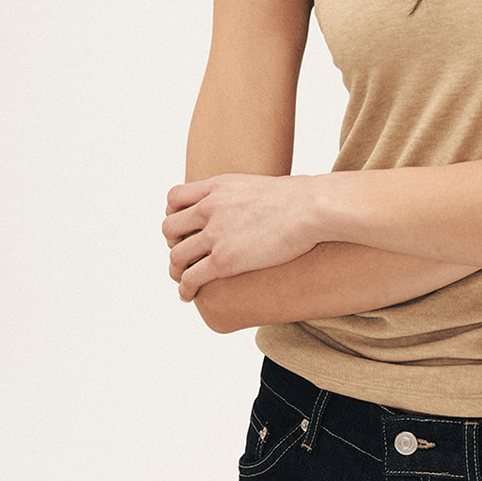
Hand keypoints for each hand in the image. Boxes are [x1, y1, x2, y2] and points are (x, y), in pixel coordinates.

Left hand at [162, 173, 318, 301]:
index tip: (184, 227)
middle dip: (173, 243)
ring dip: (176, 270)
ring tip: (184, 278)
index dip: (174, 214)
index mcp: (218, 187)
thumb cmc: (298, 197)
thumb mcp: (260, 185)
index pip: (174, 198)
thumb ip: (243, 194)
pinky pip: (190, 278)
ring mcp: (216, 234)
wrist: (312, 207)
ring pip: (177, 256)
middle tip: (186, 254)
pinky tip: (189, 295)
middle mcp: (211, 207)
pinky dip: (185, 289)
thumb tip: (252, 202)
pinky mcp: (224, 260)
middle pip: (170, 228)